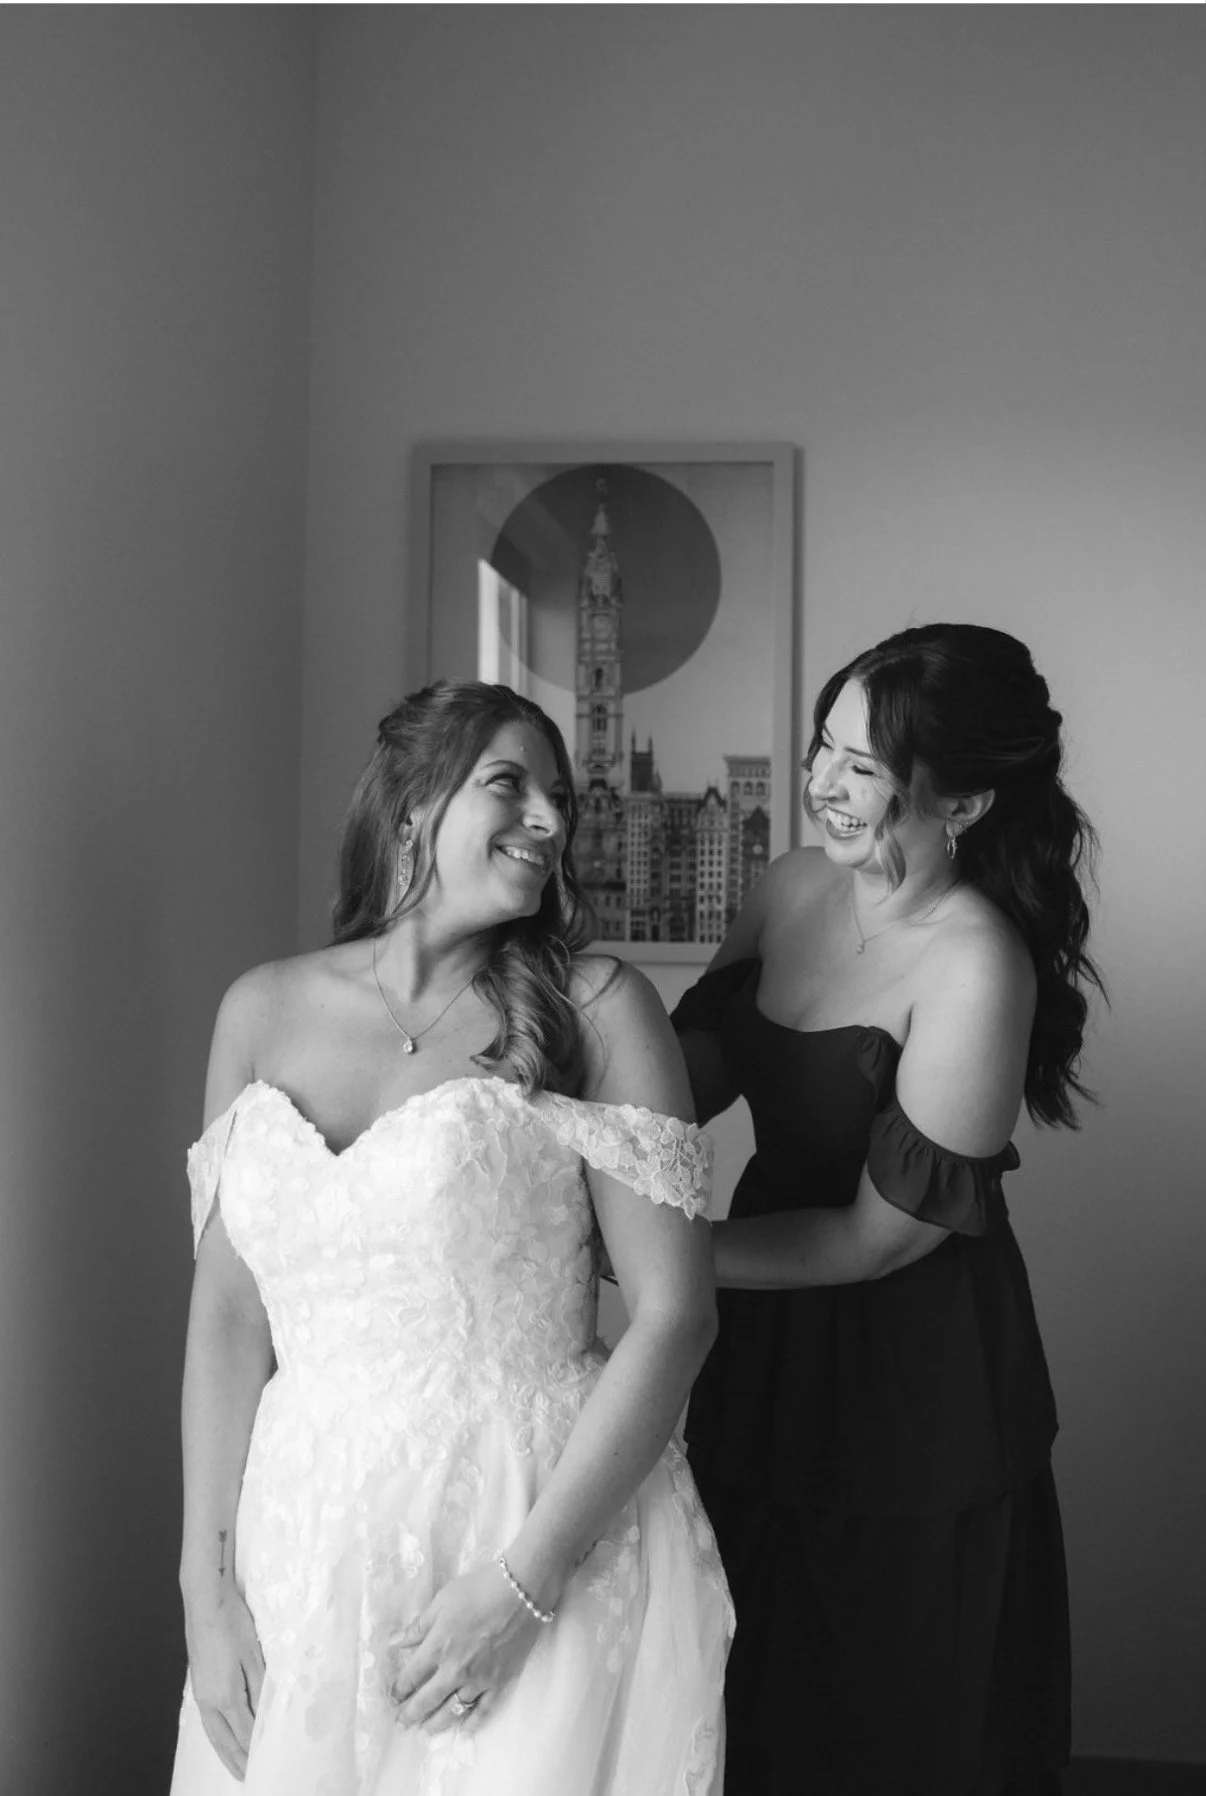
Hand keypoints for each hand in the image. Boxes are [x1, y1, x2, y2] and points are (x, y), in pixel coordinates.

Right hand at [184, 1586, 264, 1780]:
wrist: (205, 1600)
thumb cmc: (232, 1622)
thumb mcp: (254, 1655)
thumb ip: (261, 1688)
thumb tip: (268, 1715)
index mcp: (226, 1695)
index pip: (245, 1733)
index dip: (256, 1751)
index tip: (268, 1765)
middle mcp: (210, 1701)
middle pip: (226, 1741)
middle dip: (239, 1761)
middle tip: (250, 1779)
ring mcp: (201, 1694)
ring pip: (214, 1734)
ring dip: (226, 1753)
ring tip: (236, 1768)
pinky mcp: (198, 1684)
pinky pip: (208, 1721)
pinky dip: (217, 1737)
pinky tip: (222, 1739)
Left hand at [389, 1562, 545, 1733]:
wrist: (520, 1592)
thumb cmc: (478, 1590)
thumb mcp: (442, 1601)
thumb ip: (419, 1626)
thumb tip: (395, 1642)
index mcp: (437, 1648)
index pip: (411, 1676)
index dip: (399, 1689)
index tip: (393, 1696)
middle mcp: (454, 1670)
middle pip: (427, 1700)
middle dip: (410, 1714)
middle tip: (401, 1723)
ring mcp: (478, 1680)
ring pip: (452, 1710)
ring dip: (435, 1723)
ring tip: (425, 1730)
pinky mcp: (500, 1683)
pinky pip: (483, 1710)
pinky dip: (472, 1723)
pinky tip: (463, 1730)